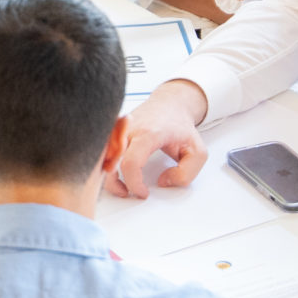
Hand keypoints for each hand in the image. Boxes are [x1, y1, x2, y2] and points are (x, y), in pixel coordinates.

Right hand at [109, 82, 208, 197]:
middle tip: (127, 192)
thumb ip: (186, 173)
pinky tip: (115, 173)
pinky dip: (104, 166)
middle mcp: (128, 130)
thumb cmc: (180, 126)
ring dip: (106, 176)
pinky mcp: (111, 131)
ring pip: (99, 157)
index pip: (131, 163)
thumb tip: (163, 182)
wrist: (169, 104)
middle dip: (114, 184)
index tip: (143, 193)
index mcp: (149, 134)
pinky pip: (100, 152)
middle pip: (109, 161)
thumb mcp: (197, 152)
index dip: (134, 184)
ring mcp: (117, 129)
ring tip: (120, 186)